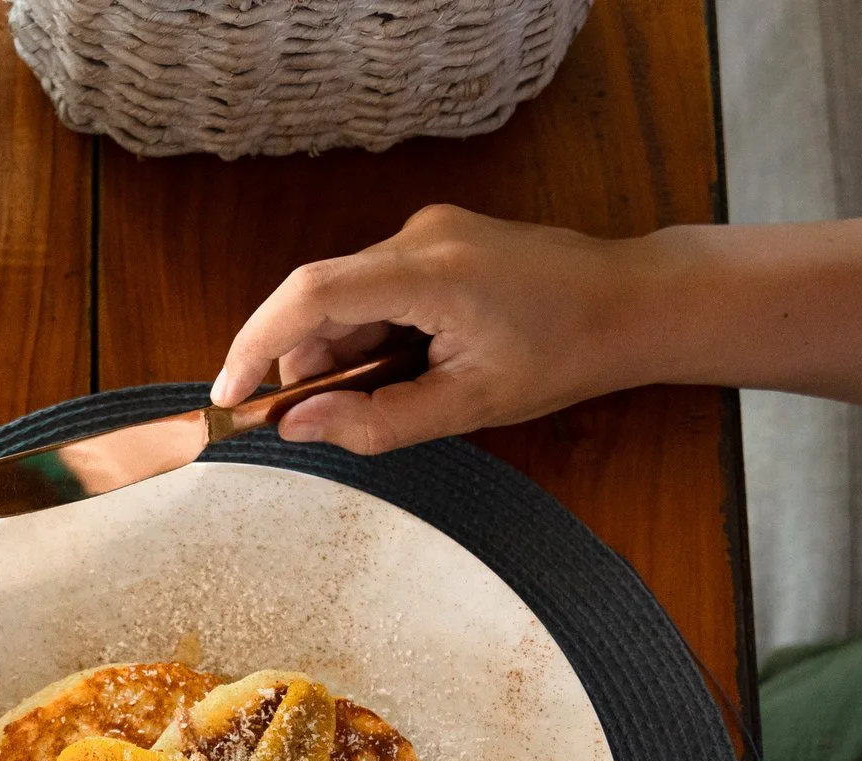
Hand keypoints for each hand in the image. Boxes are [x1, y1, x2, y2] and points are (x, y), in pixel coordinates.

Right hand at [210, 204, 648, 451]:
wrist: (631, 303)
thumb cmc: (565, 351)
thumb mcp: (469, 404)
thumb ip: (378, 421)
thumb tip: (300, 426)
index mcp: (430, 271)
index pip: (311, 295)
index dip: (257, 343)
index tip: (229, 394)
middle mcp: (418, 236)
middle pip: (320, 297)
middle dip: (300, 362)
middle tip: (309, 420)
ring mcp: (426, 233)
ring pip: (344, 296)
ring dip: (338, 352)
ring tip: (380, 396)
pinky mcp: (433, 242)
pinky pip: (372, 289)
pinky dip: (366, 334)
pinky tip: (400, 368)